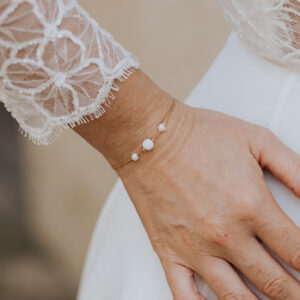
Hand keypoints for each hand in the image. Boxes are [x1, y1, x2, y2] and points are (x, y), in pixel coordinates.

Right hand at [118, 101, 299, 299]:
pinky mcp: (168, 250)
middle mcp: (225, 235)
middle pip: (276, 283)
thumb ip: (296, 171)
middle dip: (296, 293)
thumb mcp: (257, 141)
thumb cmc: (198, 134)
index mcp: (252, 207)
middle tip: (299, 292)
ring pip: (238, 299)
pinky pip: (185, 297)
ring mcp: (194, 248)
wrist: (150, 137)